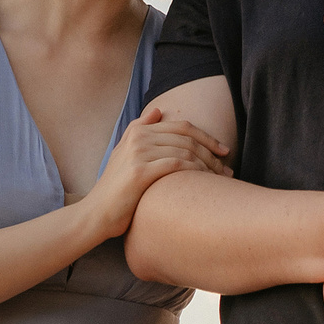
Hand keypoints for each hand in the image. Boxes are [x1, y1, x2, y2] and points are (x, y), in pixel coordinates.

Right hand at [82, 111, 228, 239]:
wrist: (96, 214)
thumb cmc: (116, 189)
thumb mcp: (123, 154)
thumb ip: (139, 130)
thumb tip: (158, 110)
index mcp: (137, 130)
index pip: (182, 127)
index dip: (207, 138)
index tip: (224, 151)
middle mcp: (138, 136)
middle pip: (188, 138)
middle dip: (212, 153)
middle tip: (228, 169)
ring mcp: (139, 152)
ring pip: (186, 151)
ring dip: (209, 165)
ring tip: (222, 180)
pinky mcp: (140, 171)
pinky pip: (178, 165)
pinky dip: (197, 172)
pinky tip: (207, 183)